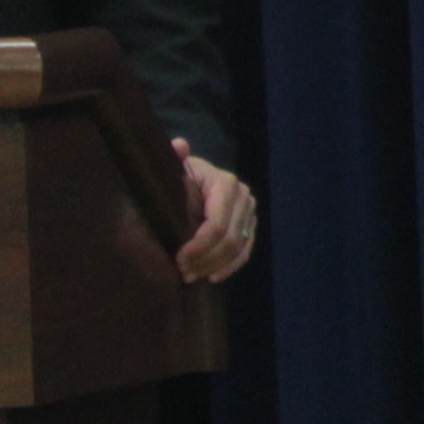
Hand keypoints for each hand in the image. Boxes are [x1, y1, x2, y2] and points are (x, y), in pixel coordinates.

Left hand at [173, 144, 259, 285]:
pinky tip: (213, 277)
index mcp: (226, 184)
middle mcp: (244, 196)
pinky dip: (230, 266)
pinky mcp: (251, 224)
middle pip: (229, 239)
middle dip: (205, 259)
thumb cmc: (179, 174)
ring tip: (190, 276)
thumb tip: (179, 146)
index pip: (217, 224)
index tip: (178, 259)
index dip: (198, 246)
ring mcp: (250, 211)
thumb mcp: (173, 167)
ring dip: (214, 266)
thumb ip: (173, 159)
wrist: (192, 176)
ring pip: (238, 247)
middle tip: (181, 272)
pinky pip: (246, 250)